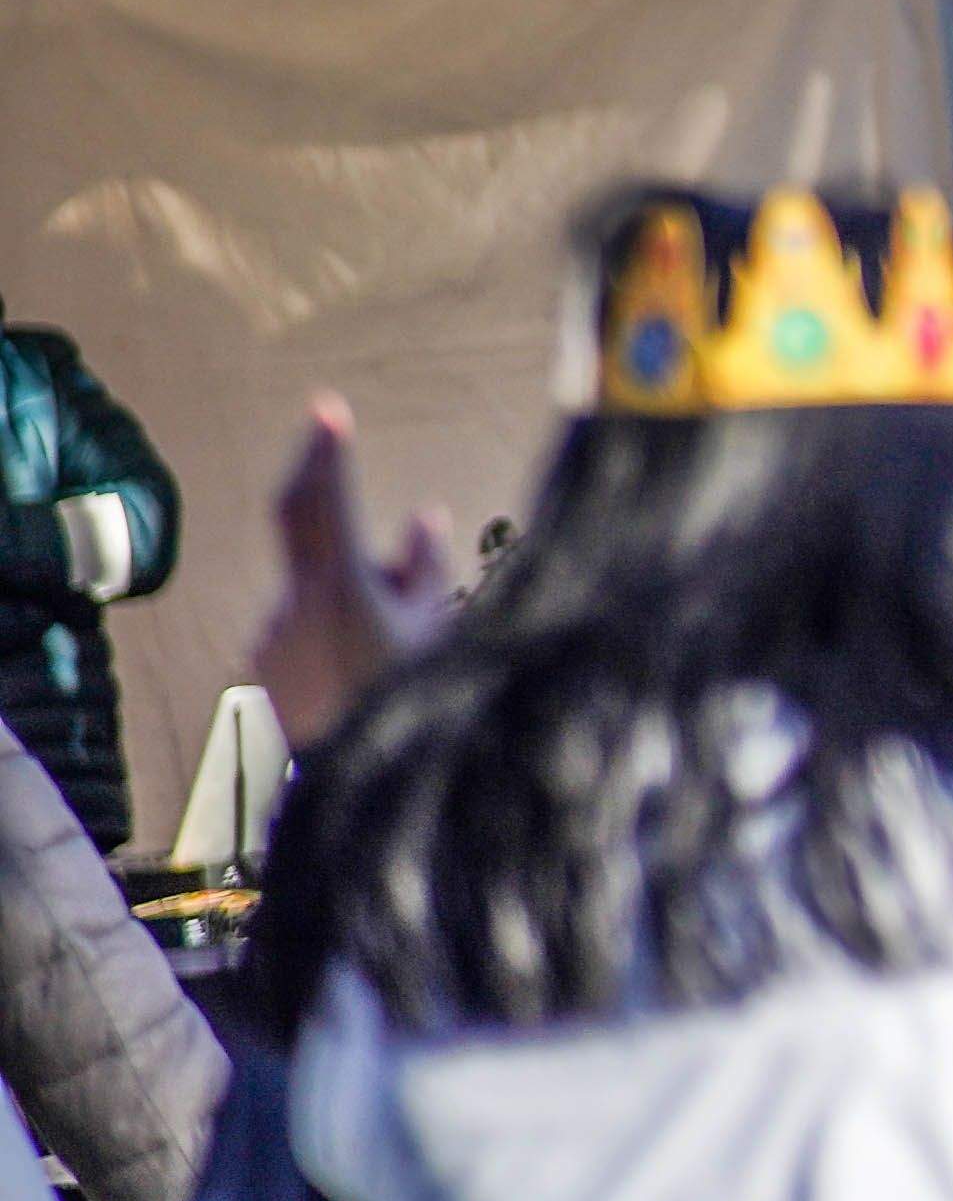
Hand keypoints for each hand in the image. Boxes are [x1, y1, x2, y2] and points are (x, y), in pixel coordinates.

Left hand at [246, 403, 457, 738]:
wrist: (360, 791)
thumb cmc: (411, 706)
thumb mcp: (440, 632)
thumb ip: (426, 568)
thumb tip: (421, 519)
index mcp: (341, 594)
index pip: (323, 503)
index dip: (326, 452)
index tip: (328, 410)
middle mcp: (294, 611)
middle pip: (302, 526)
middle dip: (321, 484)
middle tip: (330, 435)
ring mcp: (272, 641)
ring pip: (311, 581)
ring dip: (346, 577)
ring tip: (397, 629)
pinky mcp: (265, 668)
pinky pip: (300, 620)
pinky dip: (332, 615)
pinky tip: (365, 656)